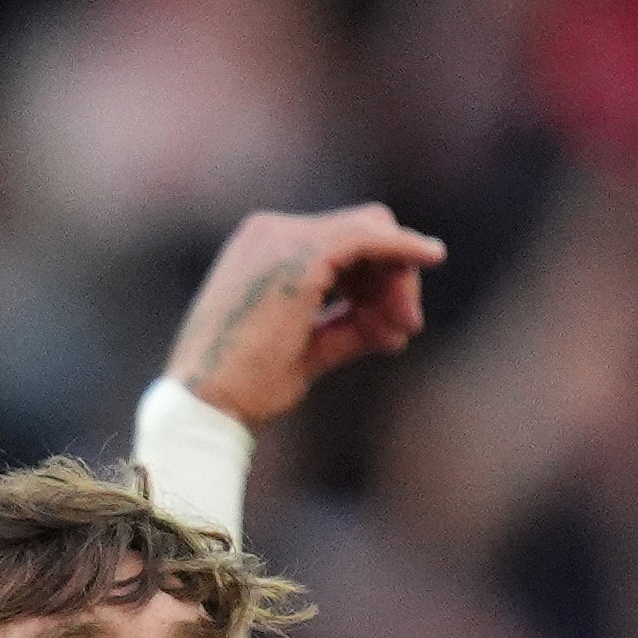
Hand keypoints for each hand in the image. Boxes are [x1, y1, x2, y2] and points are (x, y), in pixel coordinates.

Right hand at [164, 200, 444, 427]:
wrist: (206, 406)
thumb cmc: (244, 386)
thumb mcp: (309, 347)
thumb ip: (350, 324)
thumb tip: (399, 320)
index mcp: (260, 250)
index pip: (343, 243)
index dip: (378, 281)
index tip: (391, 333)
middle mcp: (267, 234)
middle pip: (364, 231)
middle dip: (393, 278)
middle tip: (404, 330)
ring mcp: (281, 240)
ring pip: (373, 233)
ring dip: (396, 281)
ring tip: (395, 334)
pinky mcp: (302, 256)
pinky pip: (371, 237)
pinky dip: (403, 248)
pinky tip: (432, 256)